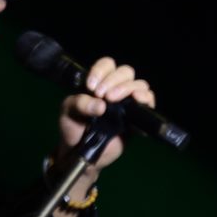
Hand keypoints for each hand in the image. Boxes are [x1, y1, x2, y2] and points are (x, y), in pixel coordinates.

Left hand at [55, 55, 155, 173]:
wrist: (79, 151)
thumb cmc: (73, 127)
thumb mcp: (67, 113)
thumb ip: (79, 104)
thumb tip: (101, 105)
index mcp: (98, 83)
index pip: (107, 65)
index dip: (101, 70)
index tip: (91, 86)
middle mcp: (115, 89)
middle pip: (125, 72)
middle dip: (113, 80)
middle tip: (101, 94)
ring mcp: (128, 102)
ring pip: (139, 84)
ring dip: (127, 88)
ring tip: (112, 100)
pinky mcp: (137, 116)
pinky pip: (149, 100)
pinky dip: (145, 97)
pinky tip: (136, 99)